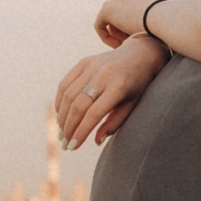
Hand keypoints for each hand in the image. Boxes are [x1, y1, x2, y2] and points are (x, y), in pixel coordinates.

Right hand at [55, 34, 164, 149]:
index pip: (94, 114)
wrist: (141, 53)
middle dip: (69, 127)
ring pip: (68, 95)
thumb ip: (115, 122)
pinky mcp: (84, 62)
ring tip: (62, 132)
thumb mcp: (133, 105)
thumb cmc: (139, 84)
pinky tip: (60, 115)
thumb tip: (96, 141)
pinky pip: (65, 83)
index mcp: (119, 87)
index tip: (73, 146)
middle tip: (65, 144)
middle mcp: (103, 75)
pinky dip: (59, 101)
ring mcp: (92, 66)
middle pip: (78, 105)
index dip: (81, 131)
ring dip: (62, 117)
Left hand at [95, 0, 161, 47]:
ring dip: (116, 33)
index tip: (138, 36)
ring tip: (125, 45)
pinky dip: (106, 37)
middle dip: (121, 28)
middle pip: (118, 12)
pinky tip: (117, 47)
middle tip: (130, 42)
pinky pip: (100, 25)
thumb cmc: (167, 23)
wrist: (162, 18)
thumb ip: (153, 22)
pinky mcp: (107, 10)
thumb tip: (150, 30)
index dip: (131, 22)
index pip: (130, 6)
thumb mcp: (162, 21)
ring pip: (109, 19)